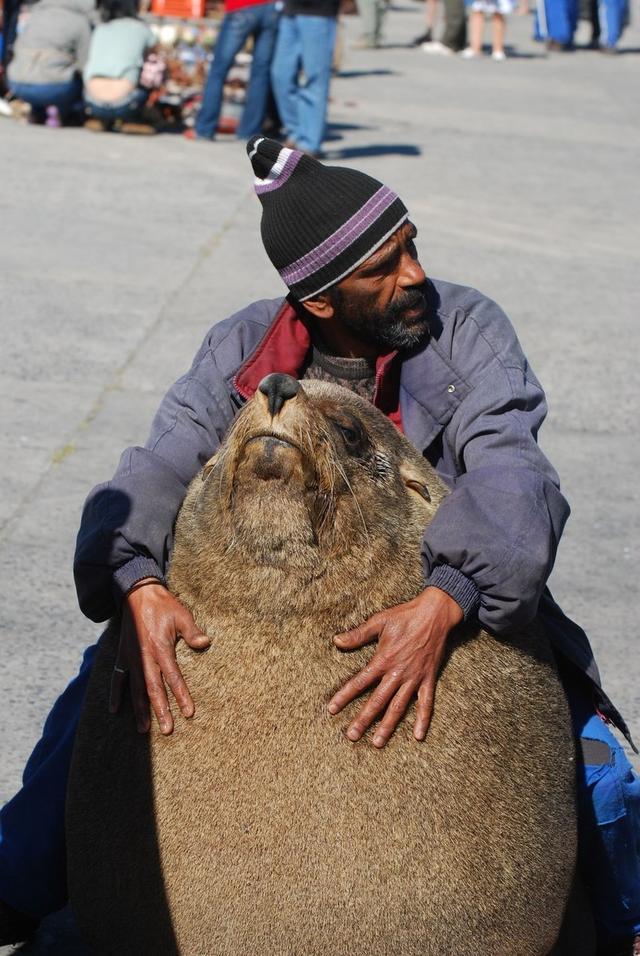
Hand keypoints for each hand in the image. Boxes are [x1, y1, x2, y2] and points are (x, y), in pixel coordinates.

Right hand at [108, 579, 209, 734]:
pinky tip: (114, 710)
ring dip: (139, 710)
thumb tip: (206, 644)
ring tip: (142, 730)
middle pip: (153, 690)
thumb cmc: (164, 605)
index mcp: (161, 648)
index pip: (173, 678)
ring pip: (135, 689)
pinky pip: (117, 678)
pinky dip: (115, 694)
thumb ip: (193, 632)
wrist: (138, 594)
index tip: (188, 713)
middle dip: (160, 711)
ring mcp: (131, 658)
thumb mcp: (182, 615)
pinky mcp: (122, 655)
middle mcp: (144, 657)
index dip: (181, 696)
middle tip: (166, 731)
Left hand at [328, 587, 462, 747]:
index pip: (359, 682)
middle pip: (377, 701)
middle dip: (363, 719)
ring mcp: (414, 678)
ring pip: (398, 707)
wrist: (434, 613)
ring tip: (377, 742)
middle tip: (351, 736)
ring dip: (388, 726)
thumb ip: (358, 634)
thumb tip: (336, 641)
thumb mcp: (379, 621)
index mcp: (383, 659)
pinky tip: (418, 736)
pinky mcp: (428, 679)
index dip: (344, 696)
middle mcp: (397, 673)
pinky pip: (426, 703)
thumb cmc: (405, 615)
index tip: (332, 709)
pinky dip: (423, 719)